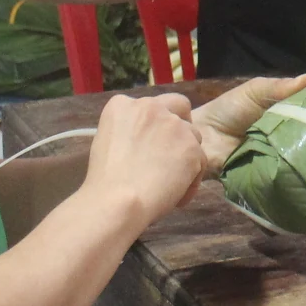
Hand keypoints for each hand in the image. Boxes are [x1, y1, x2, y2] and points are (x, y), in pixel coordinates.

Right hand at [81, 92, 208, 226]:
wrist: (118, 200)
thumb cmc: (105, 182)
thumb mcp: (108, 143)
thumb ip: (130, 132)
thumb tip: (146, 141)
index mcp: (123, 106)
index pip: (150, 105)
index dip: (155, 123)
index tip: (152, 141)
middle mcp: (151, 107)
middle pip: (179, 107)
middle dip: (182, 123)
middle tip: (176, 148)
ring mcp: (175, 125)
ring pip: (193, 136)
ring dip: (186, 156)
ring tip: (171, 184)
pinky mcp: (193, 147)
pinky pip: (200, 163)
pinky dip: (191, 182)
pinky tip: (176, 198)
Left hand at [189, 75, 305, 168]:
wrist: (203, 137)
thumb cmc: (228, 110)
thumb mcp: (254, 91)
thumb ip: (277, 87)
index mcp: (284, 113)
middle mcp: (285, 134)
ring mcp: (279, 155)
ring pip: (299, 153)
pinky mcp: (270, 172)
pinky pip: (285, 170)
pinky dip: (291, 167)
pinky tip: (305, 165)